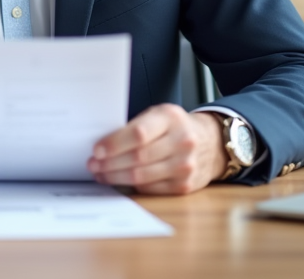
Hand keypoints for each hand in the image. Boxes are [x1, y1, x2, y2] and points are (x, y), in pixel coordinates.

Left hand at [87, 104, 225, 194]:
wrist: (210, 142)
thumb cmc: (175, 127)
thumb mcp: (159, 115)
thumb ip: (136, 126)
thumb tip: (103, 145)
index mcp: (171, 118)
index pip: (139, 133)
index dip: (114, 144)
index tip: (97, 150)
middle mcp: (182, 141)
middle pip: (138, 157)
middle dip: (109, 163)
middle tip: (92, 164)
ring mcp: (185, 165)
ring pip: (142, 176)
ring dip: (115, 177)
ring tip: (100, 174)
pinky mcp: (185, 185)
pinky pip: (150, 188)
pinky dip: (131, 186)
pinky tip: (119, 181)